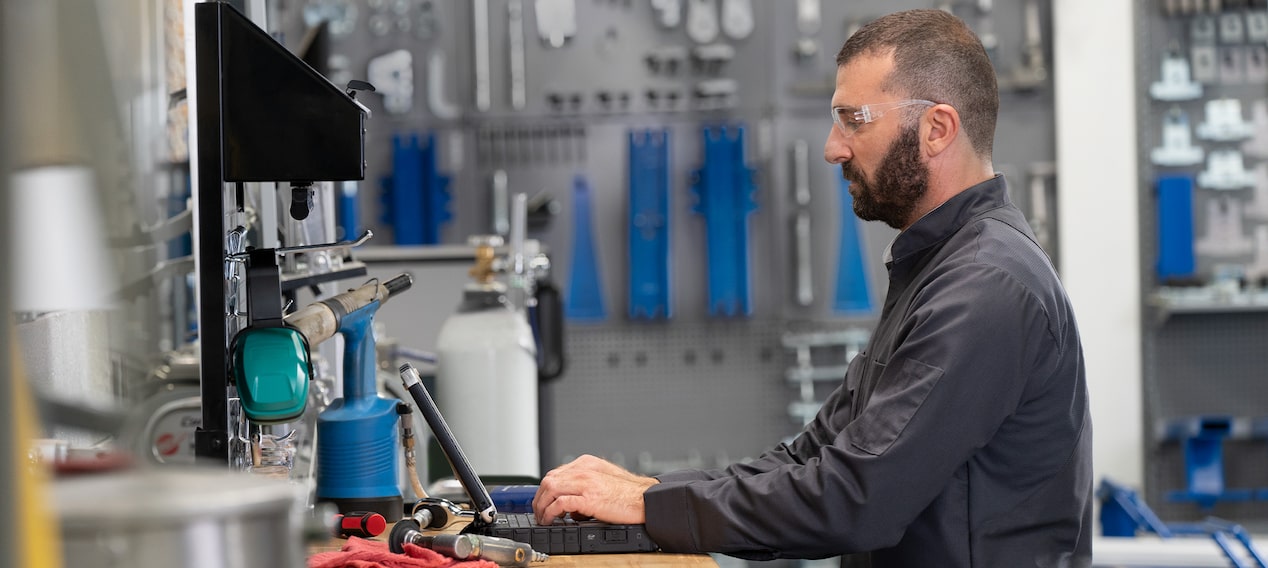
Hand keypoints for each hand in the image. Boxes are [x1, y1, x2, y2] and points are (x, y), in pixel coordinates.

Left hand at [532, 454, 658, 524]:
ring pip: (550, 489)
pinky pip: (560, 503)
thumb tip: (572, 507)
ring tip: (543, 518)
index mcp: (587, 463)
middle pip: (549, 480)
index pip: (556, 473)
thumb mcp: (604, 481)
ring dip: (542, 505)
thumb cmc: (629, 493)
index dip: (546, 489)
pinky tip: (551, 519)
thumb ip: (586, 487)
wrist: (645, 499)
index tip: (543, 501)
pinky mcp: (588, 498)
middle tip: (539, 512)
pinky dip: (551, 512)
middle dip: (539, 498)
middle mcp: (584, 470)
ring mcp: (585, 483)